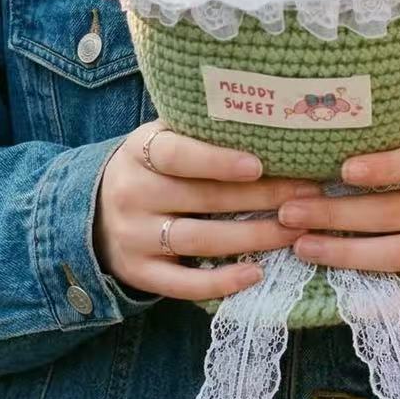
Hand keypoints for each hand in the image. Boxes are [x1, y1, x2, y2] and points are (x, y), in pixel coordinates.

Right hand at [94, 121, 323, 301]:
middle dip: (260, 197)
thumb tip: (264, 113)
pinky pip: (183, 284)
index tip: (258, 162)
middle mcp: (133, 194)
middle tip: (307, 196)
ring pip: (199, 240)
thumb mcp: (159, 139)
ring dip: (252, 237)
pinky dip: (220, 282)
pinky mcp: (139, 274)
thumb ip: (197, 130)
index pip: (177, 153)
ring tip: (294, 232)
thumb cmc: (148, 169)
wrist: (92, 213)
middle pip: (202, 198)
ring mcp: (134, 237)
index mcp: (139, 152)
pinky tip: (255, 274)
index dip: (216, 159)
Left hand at [275, 115, 399, 312]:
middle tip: (290, 212)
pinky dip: (380, 303)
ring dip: (346, 254)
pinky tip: (342, 300)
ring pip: (398, 255)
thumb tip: (338, 98)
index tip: (343, 167)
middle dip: (338, 213)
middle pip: (396, 212)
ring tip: (301, 247)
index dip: (384, 166)